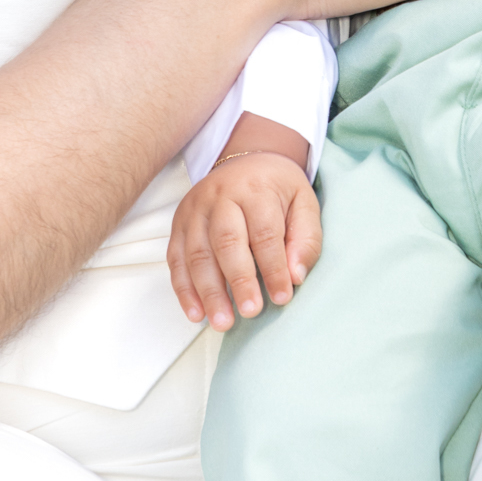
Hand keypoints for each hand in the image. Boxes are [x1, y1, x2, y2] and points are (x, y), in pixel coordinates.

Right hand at [167, 152, 321, 330]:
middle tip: (250, 312)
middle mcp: (221, 196)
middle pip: (227, 241)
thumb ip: (305, 239)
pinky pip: (176, 258)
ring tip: (222, 322)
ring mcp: (196, 208)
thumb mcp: (304, 203)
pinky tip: (197, 313)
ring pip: (197, 253)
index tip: (281, 298)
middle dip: (238, 280)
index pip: (264, 233)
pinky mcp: (179, 222)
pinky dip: (184, 289)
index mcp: (256, 188)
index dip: (273, 268)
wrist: (248, 159)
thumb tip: (295, 276)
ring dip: (208, 292)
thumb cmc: (278, 188)